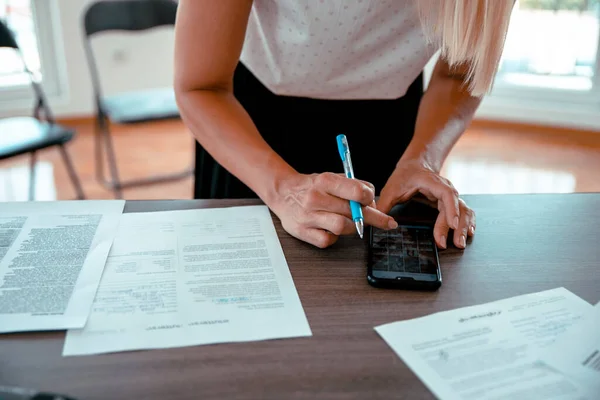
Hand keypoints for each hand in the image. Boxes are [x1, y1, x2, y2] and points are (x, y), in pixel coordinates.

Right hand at [269, 172, 397, 247]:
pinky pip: (327, 240)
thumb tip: (373, 202)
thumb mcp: (331, 177)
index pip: (356, 191)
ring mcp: (308, 216)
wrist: (283, 193)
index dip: (369, 198)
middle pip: (352, 212)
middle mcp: (315, 198)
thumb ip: (352, 186)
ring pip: (342, 227)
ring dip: (353, 227)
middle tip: (386, 221)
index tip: (372, 202)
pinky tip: (332, 230)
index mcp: (324, 181)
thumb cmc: (312, 186)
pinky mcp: (303, 232)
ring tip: (353, 223)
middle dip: (373, 218)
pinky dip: (334, 237)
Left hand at [377, 159, 474, 248]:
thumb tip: (376, 221)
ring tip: (460, 242)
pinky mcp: (451, 203)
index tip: (451, 224)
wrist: (415, 166)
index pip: (446, 194)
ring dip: (464, 226)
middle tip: (455, 243)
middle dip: (457, 226)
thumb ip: (383, 205)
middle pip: (457, 206)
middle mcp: (445, 188)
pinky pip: (464, 212)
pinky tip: (468, 233)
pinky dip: (468, 222)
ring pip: (463, 210)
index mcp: (431, 182)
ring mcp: (450, 196)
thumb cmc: (404, 176)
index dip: (451, 209)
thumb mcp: (391, 189)